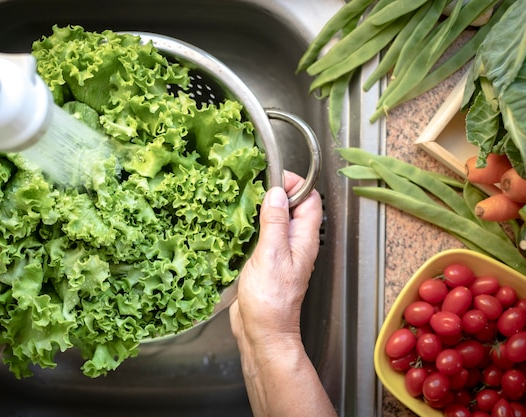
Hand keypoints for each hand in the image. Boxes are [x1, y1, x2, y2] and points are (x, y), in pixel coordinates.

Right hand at [230, 170, 321, 348]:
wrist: (262, 331)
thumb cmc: (272, 301)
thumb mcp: (271, 254)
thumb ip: (274, 222)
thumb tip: (277, 193)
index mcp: (304, 239)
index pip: (309, 199)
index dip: (295, 184)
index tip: (273, 178)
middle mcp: (295, 243)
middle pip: (292, 207)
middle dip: (275, 192)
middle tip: (253, 187)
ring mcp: (281, 252)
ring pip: (275, 220)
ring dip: (261, 209)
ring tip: (242, 202)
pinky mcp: (265, 261)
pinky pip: (262, 236)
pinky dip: (252, 226)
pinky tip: (237, 226)